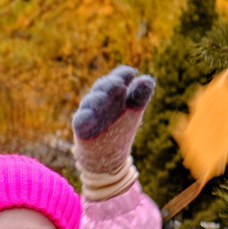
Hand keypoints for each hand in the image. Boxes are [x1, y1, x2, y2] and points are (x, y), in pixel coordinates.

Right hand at [71, 65, 155, 197]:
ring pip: (90, 102)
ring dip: (96, 99)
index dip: (123, 74)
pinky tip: (90, 118)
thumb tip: (147, 79)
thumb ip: (140, 95)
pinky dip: (84, 118)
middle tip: (119, 84)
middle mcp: (100, 98)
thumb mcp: (133, 110)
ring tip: (103, 98)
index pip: (118, 77)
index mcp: (114, 92)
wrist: (106, 155)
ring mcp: (89, 112)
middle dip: (110, 85)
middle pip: (103, 87)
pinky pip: (80, 120)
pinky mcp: (81, 127)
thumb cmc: (120, 128)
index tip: (132, 73)